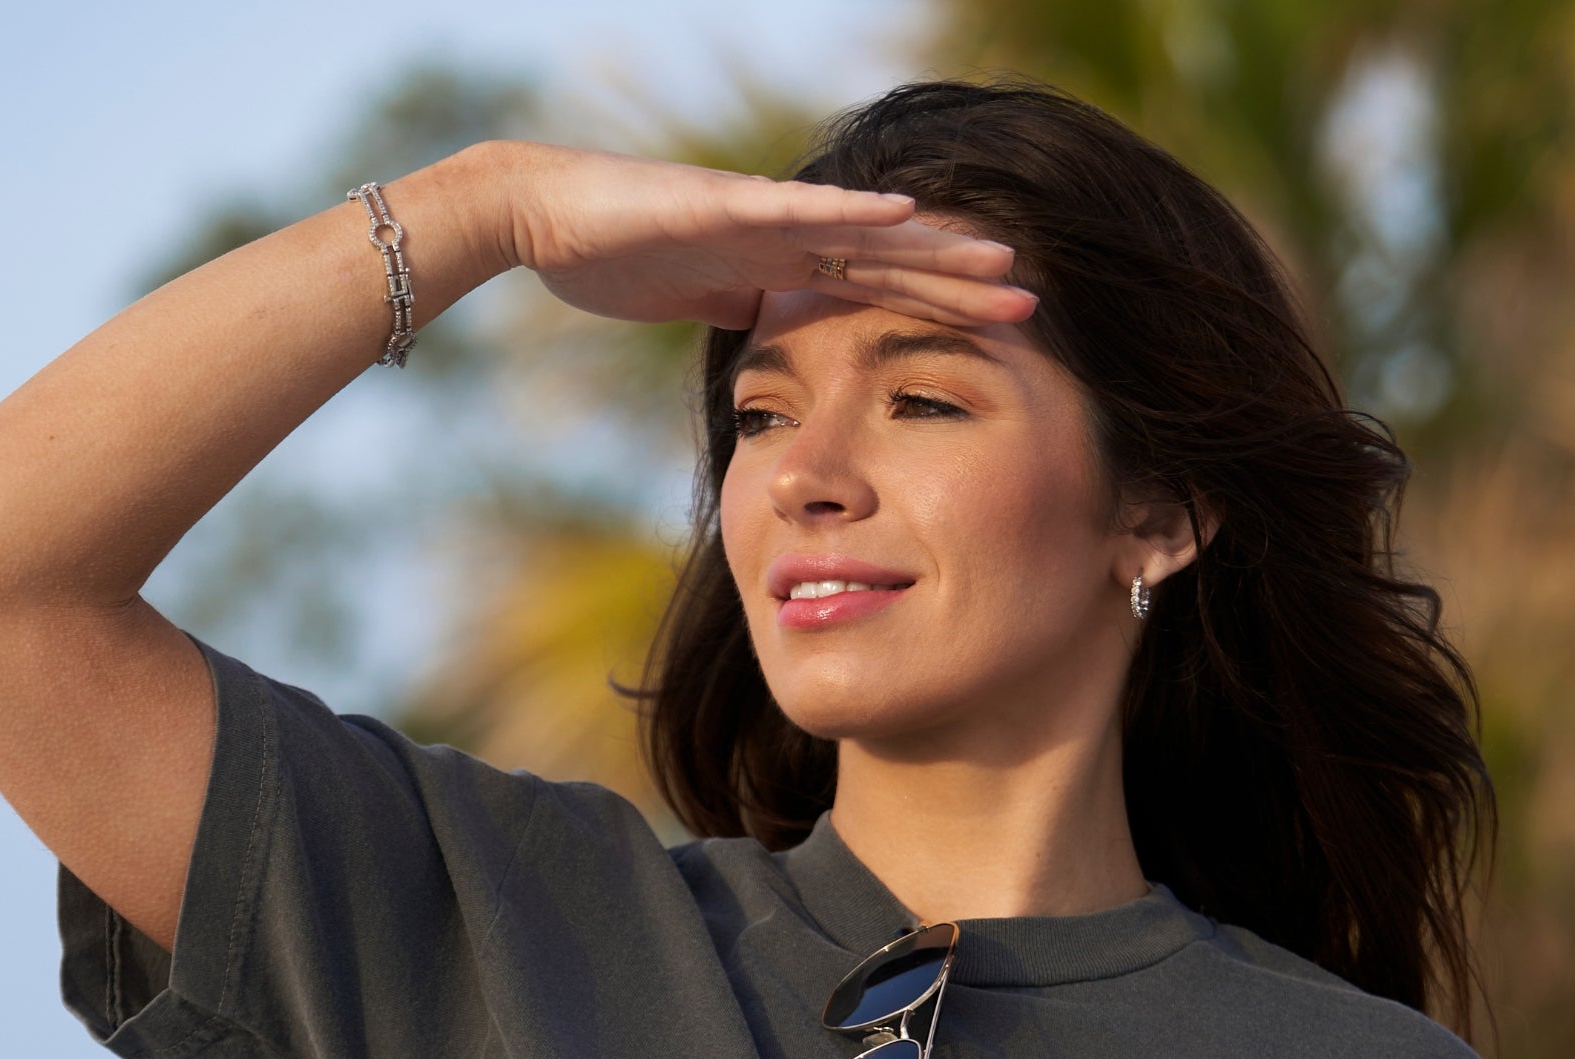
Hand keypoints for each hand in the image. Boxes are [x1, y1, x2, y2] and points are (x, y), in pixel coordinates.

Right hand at [472, 138, 1038, 330]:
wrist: (542, 218)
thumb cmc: (611, 258)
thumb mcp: (698, 306)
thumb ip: (744, 313)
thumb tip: (776, 338)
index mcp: (779, 265)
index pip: (875, 292)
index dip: (935, 311)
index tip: (993, 335)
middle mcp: (785, 234)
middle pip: (890, 262)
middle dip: (959, 285)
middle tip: (1032, 303)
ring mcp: (760, 215)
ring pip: (866, 234)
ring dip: (933, 250)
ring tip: (998, 261)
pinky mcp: (727, 203)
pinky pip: (802, 210)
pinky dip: (854, 214)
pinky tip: (907, 216)